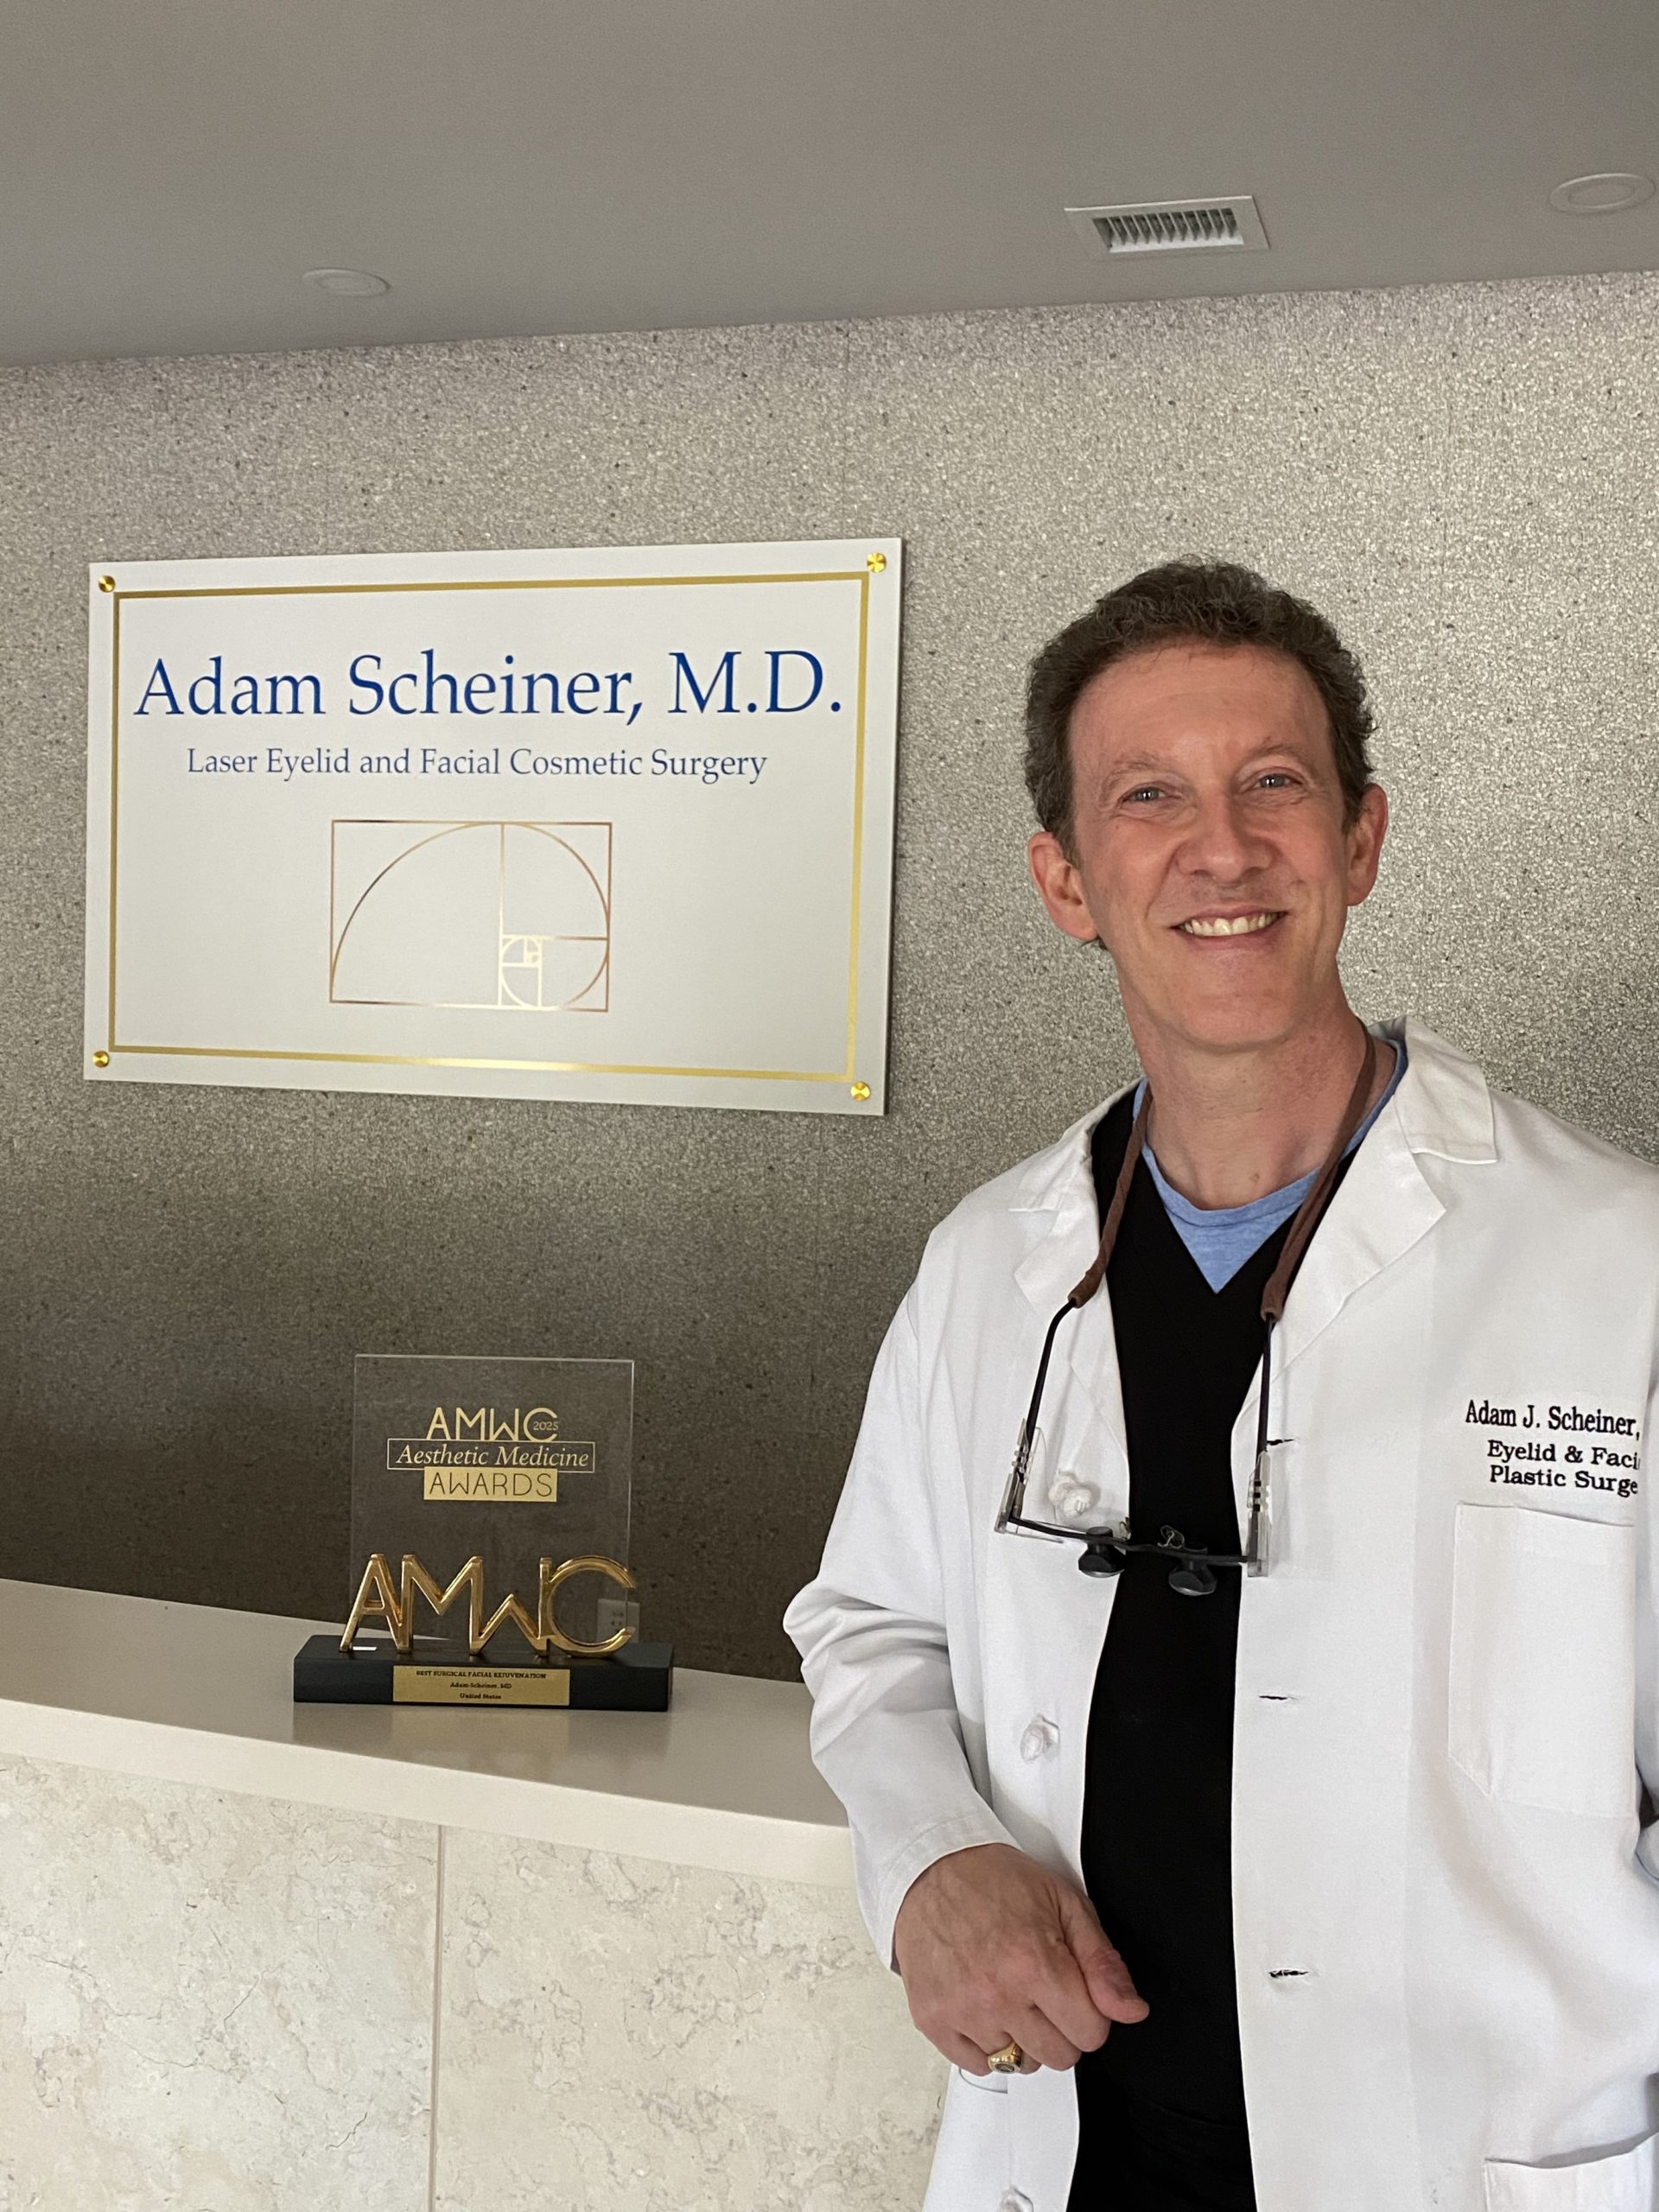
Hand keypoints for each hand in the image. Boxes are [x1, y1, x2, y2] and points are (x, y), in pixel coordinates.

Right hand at [892, 1842, 1147, 2074]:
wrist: (930, 1869)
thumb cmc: (996, 1882)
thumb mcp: (1064, 1904)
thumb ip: (1102, 1962)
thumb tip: (1131, 2010)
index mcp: (1034, 1963)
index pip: (1090, 2034)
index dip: (1089, 2011)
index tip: (1072, 1990)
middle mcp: (996, 1994)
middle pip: (1059, 2057)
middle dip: (1060, 2028)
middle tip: (1041, 1991)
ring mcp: (961, 2011)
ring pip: (1018, 2064)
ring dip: (1021, 2036)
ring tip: (1007, 1992)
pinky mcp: (932, 2021)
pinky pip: (978, 2064)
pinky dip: (985, 2043)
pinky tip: (981, 2004)